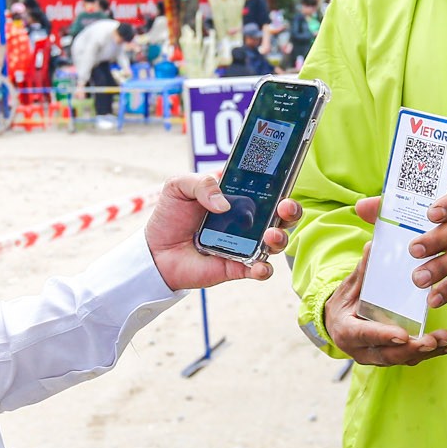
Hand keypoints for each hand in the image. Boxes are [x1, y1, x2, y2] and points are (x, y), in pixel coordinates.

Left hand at [145, 173, 298, 289]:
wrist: (155, 250)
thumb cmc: (170, 216)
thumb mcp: (179, 187)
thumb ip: (202, 184)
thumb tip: (224, 204)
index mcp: (238, 198)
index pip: (267, 188)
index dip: (281, 183)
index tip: (285, 177)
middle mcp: (248, 221)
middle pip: (281, 215)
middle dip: (291, 210)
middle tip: (284, 207)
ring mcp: (245, 244)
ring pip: (276, 242)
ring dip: (280, 238)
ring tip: (270, 235)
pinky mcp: (237, 267)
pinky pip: (259, 270)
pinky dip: (263, 269)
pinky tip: (258, 265)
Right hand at [321, 198, 446, 366]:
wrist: (336, 323)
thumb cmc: (344, 302)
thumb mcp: (350, 285)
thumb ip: (363, 270)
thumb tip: (373, 246)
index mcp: (347, 331)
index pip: (366, 335)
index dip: (384, 335)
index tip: (403, 335)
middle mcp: (361, 350)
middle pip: (388, 354)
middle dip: (412, 348)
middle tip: (432, 341)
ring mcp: (376, 357)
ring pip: (403, 359)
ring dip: (428, 352)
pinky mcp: (390, 358)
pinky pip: (411, 358)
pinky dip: (431, 353)